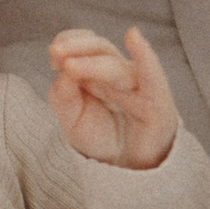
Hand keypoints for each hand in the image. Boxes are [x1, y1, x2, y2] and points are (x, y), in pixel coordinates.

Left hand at [47, 26, 176, 167]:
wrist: (124, 171)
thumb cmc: (101, 139)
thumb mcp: (71, 119)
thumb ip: (63, 95)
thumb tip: (63, 71)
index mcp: (98, 72)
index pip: (85, 45)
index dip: (69, 44)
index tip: (53, 56)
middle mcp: (120, 72)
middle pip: (100, 49)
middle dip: (77, 48)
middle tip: (55, 53)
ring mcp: (139, 85)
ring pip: (116, 67)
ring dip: (94, 64)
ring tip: (71, 67)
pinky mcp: (156, 101)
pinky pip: (152, 76)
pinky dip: (144, 56)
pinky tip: (133, 37)